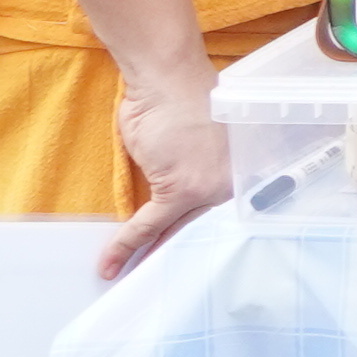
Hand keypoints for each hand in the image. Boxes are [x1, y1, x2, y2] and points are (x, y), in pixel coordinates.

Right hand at [103, 63, 236, 275]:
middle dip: (183, 255)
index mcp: (245, 171)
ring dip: (153, 257)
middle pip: (206, 229)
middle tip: (166, 279)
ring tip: (134, 279)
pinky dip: (127, 245)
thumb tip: (190, 191)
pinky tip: (111, 264)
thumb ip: (203, 170)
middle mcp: (233, 183)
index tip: (194, 260)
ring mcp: (209, 188)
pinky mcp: (179, 190)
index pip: (228, 215)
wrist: (168, 77)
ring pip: (179, 232)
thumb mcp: (204, 141)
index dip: (207, 239)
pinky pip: (150, 226)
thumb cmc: (185, 99)